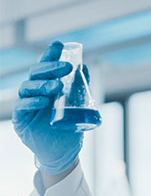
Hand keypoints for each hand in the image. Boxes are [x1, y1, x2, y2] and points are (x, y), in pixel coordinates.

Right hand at [12, 41, 83, 174]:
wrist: (64, 150)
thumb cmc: (69, 126)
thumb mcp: (78, 104)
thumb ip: (80, 87)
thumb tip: (84, 68)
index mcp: (47, 85)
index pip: (46, 66)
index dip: (50, 55)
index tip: (59, 45)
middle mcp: (35, 92)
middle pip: (36, 73)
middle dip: (50, 67)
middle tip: (66, 67)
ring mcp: (27, 104)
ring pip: (27, 87)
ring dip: (43, 84)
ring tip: (57, 86)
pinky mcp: (21, 119)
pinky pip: (21, 106)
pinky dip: (32, 102)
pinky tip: (43, 102)